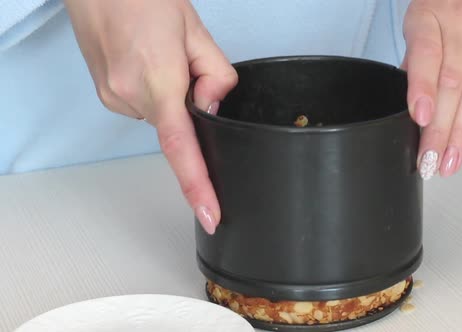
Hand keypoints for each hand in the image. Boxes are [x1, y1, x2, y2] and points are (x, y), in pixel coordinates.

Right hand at [64, 0, 237, 233]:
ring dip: (171, 96)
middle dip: (191, 105)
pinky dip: (155, 93)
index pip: (182, 147)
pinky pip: (144, 107)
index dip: (198, 186)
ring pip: (162, 115)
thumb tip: (212, 108)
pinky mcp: (107, 96)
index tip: (209, 215)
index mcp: (158, 81)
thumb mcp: (196, 31)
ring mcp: (114, 99)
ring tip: (161, 56)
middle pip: (179, 125)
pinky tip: (149, 64)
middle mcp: (130, 97)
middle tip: (184, 61)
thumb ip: (216, 75)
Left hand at [401, 0, 461, 178]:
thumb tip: (411, 99)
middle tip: (430, 162)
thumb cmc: (450, 0)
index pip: (427, 56)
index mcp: (430, 17)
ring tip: (449, 162)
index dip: (423, 89)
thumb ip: (417, 56)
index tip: (419, 118)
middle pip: (451, 84)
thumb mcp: (423, 18)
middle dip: (440, 129)